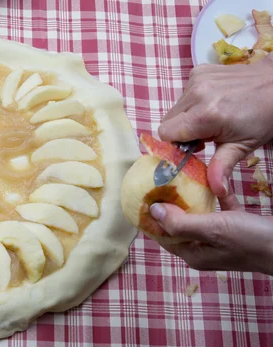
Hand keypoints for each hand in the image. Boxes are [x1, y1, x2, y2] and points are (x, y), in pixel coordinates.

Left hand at [150, 194, 272, 275]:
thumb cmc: (251, 241)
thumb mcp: (212, 230)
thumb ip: (180, 222)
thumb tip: (153, 210)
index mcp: (193, 254)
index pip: (162, 235)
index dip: (151, 218)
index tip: (142, 196)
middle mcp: (203, 248)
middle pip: (178, 224)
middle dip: (168, 206)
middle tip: (159, 183)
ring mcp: (220, 239)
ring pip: (198, 216)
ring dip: (190, 199)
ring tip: (178, 180)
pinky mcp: (237, 228)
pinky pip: (221, 210)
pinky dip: (216, 197)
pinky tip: (213, 182)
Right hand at [158, 53, 272, 197]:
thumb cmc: (262, 117)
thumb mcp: (243, 146)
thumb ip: (221, 167)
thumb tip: (215, 191)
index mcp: (205, 115)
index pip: (167, 134)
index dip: (176, 144)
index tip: (193, 148)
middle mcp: (196, 94)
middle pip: (167, 122)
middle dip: (181, 132)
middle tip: (204, 135)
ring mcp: (196, 80)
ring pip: (175, 109)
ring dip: (187, 118)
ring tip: (210, 119)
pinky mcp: (198, 71)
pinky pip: (183, 95)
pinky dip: (192, 103)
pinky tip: (212, 103)